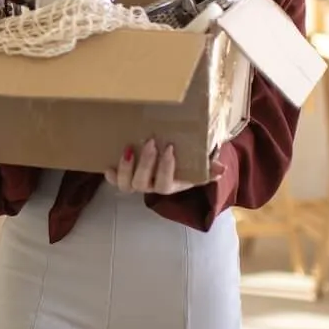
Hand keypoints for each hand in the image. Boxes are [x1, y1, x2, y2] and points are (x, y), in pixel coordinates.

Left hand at [103, 138, 224, 194]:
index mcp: (169, 186)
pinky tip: (107, 165)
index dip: (165, 168)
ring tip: (128, 149)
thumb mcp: (199, 167)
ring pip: (126, 184)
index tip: (169, 147)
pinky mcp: (124, 175)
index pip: (165, 183)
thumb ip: (210, 169)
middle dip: (146, 163)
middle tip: (150, 142)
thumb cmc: (187, 164)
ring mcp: (136, 182)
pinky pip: (114, 181)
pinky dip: (110, 175)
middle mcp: (150, 186)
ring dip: (126, 167)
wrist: (173, 163)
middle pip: (142, 183)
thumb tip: (221, 169)